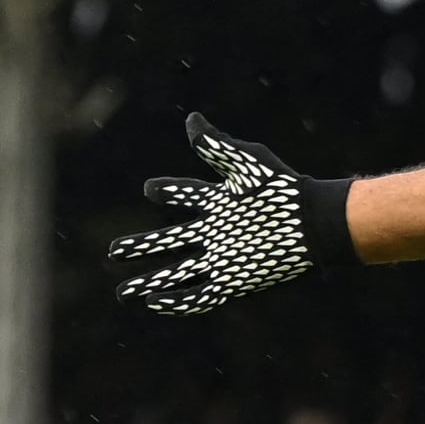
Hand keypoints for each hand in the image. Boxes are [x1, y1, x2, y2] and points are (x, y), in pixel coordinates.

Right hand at [109, 115, 348, 314]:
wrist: (310, 223)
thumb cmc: (281, 190)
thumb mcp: (244, 163)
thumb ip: (215, 146)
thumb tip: (192, 120)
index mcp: (221, 202)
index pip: (188, 196)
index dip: (169, 192)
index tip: (150, 189)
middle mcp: (217, 232)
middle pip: (170, 242)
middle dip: (141, 247)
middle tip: (114, 251)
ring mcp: (223, 258)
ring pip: (177, 273)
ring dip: (149, 283)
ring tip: (122, 294)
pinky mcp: (233, 281)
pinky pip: (200, 295)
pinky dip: (176, 302)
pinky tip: (155, 303)